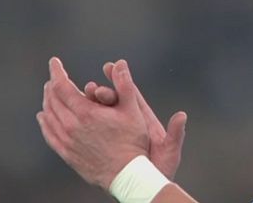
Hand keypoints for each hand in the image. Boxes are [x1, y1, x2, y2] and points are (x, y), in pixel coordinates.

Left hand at [37, 57, 148, 188]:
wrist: (126, 173)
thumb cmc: (132, 141)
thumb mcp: (133, 110)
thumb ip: (125, 84)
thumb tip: (120, 64)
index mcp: (86, 113)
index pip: (62, 86)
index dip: (56, 72)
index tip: (54, 62)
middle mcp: (72, 126)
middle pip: (52, 100)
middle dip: (52, 85)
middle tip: (54, 77)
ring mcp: (67, 141)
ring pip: (49, 116)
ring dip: (47, 101)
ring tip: (50, 93)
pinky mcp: (67, 153)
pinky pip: (49, 134)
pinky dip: (44, 122)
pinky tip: (43, 117)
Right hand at [84, 62, 186, 179]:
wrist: (147, 185)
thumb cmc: (161, 167)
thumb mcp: (169, 150)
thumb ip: (176, 134)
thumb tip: (182, 116)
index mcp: (142, 119)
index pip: (130, 95)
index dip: (119, 80)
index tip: (109, 67)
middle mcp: (126, 122)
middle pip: (110, 101)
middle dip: (100, 92)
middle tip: (92, 89)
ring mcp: (113, 131)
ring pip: (97, 112)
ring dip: (89, 102)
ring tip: (83, 96)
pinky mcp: (102, 142)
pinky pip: (90, 127)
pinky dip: (81, 119)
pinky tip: (70, 114)